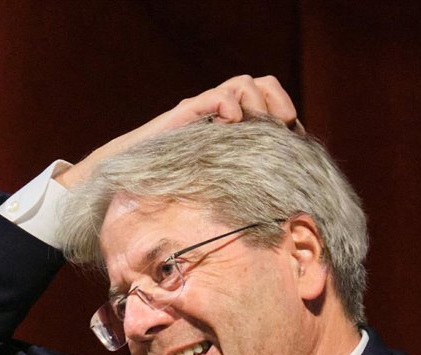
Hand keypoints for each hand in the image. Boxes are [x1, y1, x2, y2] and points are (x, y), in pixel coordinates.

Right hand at [56, 74, 300, 189]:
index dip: (286, 118)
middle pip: (263, 85)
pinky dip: (230, 107)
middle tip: (282, 128)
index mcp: (233, 129)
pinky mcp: (186, 115)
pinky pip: (218, 97)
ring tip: (258, 126)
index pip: (271, 105)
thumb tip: (277, 204)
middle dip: (278, 104)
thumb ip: (239, 184)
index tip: (296, 140)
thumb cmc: (169, 190)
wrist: (124, 182)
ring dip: (258, 103)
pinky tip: (230, 125)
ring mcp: (203, 111)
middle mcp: (221, 114)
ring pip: (244, 84)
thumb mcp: (214, 187)